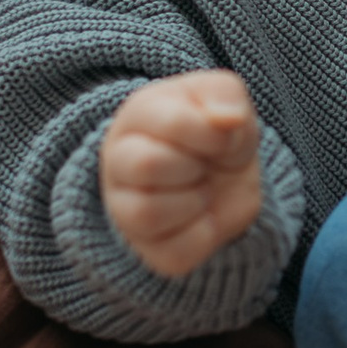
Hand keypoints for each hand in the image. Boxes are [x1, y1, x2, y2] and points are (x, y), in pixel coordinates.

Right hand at [99, 70, 262, 276]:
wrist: (227, 178)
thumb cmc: (217, 132)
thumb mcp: (225, 99)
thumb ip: (225, 96)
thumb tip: (227, 119)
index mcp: (138, 114)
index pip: (170, 122)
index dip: (210, 133)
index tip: (223, 136)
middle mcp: (118, 160)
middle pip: (147, 166)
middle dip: (194, 165)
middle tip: (204, 162)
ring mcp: (125, 207)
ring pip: (148, 214)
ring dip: (194, 200)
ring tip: (202, 188)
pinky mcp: (148, 247)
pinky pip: (173, 251)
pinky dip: (203, 234)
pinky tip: (202, 215)